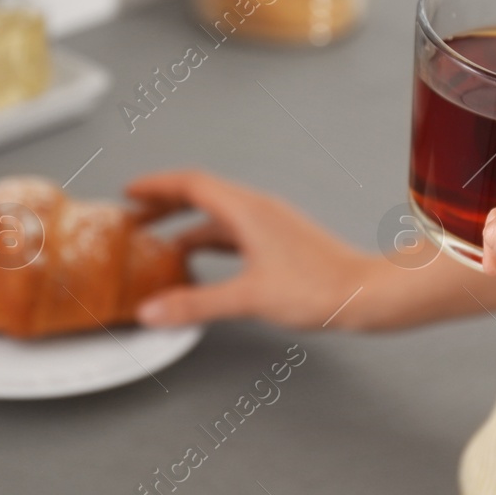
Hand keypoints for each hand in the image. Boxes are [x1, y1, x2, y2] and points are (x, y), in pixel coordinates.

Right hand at [126, 170, 375, 329]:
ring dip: (185, 226)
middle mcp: (257, 209)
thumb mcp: (248, 298)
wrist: (365, 293)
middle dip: (164, 204)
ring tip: (159, 243)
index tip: (129, 192)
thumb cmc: (319, 287)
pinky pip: (233, 233)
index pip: (190, 184)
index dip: (156, 186)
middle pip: (201, 195)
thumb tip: (153, 310)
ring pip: (217, 216)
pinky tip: (200, 264)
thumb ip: (196, 304)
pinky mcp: (278, 242)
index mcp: (246, 210)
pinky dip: (208, 242)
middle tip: (135, 217)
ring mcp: (269, 225)